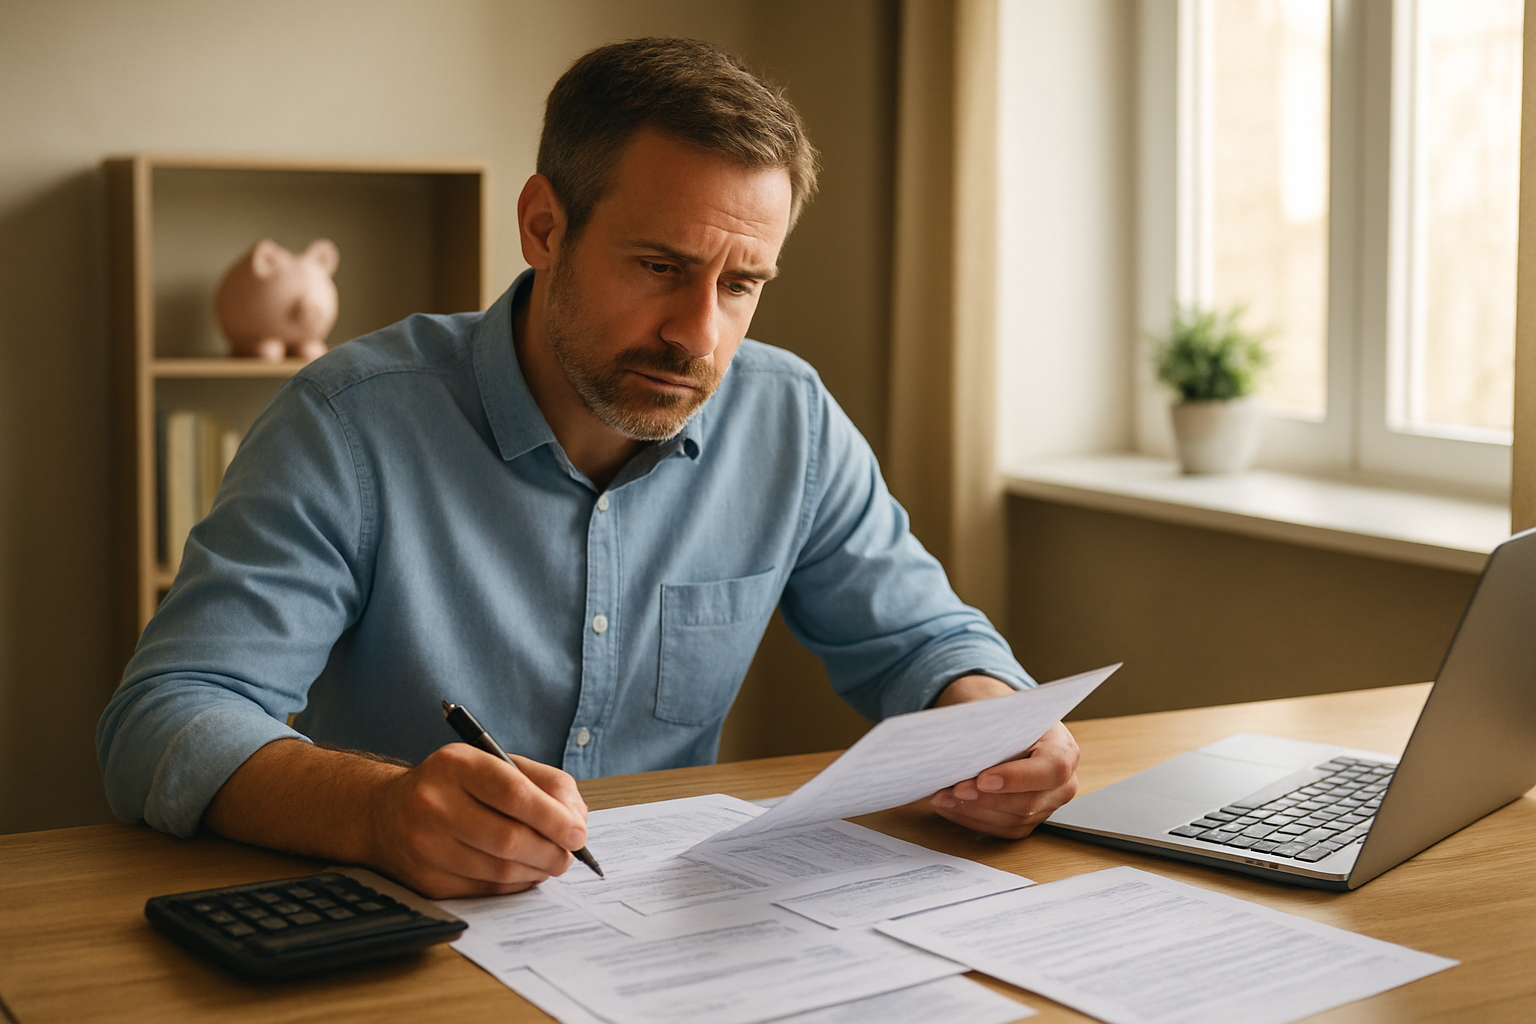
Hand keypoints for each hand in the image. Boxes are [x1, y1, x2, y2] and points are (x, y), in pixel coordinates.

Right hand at [367, 743, 589, 897]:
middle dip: (551, 851)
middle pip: (509, 838)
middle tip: (569, 854)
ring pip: (500, 870)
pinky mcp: (426, 881)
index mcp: (456, 765)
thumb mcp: (492, 764)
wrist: (385, 814)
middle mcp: (433, 804)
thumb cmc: (453, 786)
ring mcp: (425, 846)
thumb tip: (576, 821)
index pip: (514, 793)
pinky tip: (523, 872)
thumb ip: (543, 783)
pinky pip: (485, 890)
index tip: (577, 832)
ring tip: (550, 862)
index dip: (553, 817)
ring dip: (537, 870)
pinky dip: (514, 885)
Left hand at [928, 676, 1080, 838]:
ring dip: (973, 811)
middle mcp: (1062, 785)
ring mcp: (1047, 806)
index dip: (1016, 778)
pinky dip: (972, 819)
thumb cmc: (1009, 719)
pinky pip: (1002, 829)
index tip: (982, 779)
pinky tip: (951, 807)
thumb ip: (995, 727)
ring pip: (1012, 821)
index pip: (1051, 770)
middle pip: (1028, 803)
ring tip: (943, 798)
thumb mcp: (1007, 713)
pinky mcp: (1030, 820)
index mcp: (1064, 751)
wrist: (1012, 728)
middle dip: (985, 799)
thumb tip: (961, 738)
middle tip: (955, 790)